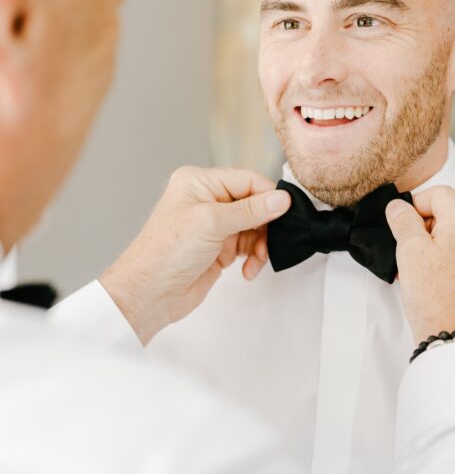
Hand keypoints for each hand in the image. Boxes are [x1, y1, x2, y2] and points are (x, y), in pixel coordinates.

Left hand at [100, 166, 290, 344]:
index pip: (246, 179)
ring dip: (261, 244)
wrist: (150, 294)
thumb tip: (280, 199)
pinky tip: (248, 269)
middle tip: (272, 240)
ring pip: (254, 227)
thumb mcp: (212, 223)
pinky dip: (253, 257)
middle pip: (254, 203)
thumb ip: (250, 210)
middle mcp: (207, 200)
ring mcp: (213, 225)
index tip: (285, 211)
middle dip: (265, 224)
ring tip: (257, 259)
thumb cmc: (165, 254)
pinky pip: (248, 245)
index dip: (267, 195)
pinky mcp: (219, 247)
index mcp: (199, 182)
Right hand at [385, 187, 454, 348]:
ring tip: (422, 271)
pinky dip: (454, 259)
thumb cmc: (436, 300)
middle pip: (452, 213)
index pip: (439, 193)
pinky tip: (439, 281)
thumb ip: (403, 220)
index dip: (415, 205)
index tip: (401, 223)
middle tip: (408, 252)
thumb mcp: (409, 252)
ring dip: (440, 244)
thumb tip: (399, 207)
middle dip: (428, 227)